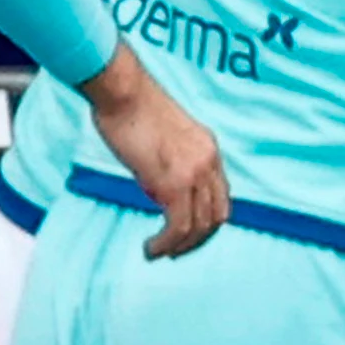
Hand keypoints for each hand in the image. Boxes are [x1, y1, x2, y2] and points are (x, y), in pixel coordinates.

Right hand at [84, 49, 227, 256]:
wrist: (123, 91)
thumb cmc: (131, 107)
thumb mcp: (164, 136)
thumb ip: (172, 162)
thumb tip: (162, 190)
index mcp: (209, 148)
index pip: (221, 196)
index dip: (206, 221)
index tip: (185, 233)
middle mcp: (209, 162)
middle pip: (216, 216)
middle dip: (196, 240)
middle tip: (173, 251)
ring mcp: (193, 173)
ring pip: (198, 227)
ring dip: (179, 247)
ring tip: (157, 253)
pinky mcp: (172, 183)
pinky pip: (177, 227)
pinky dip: (165, 244)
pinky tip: (150, 247)